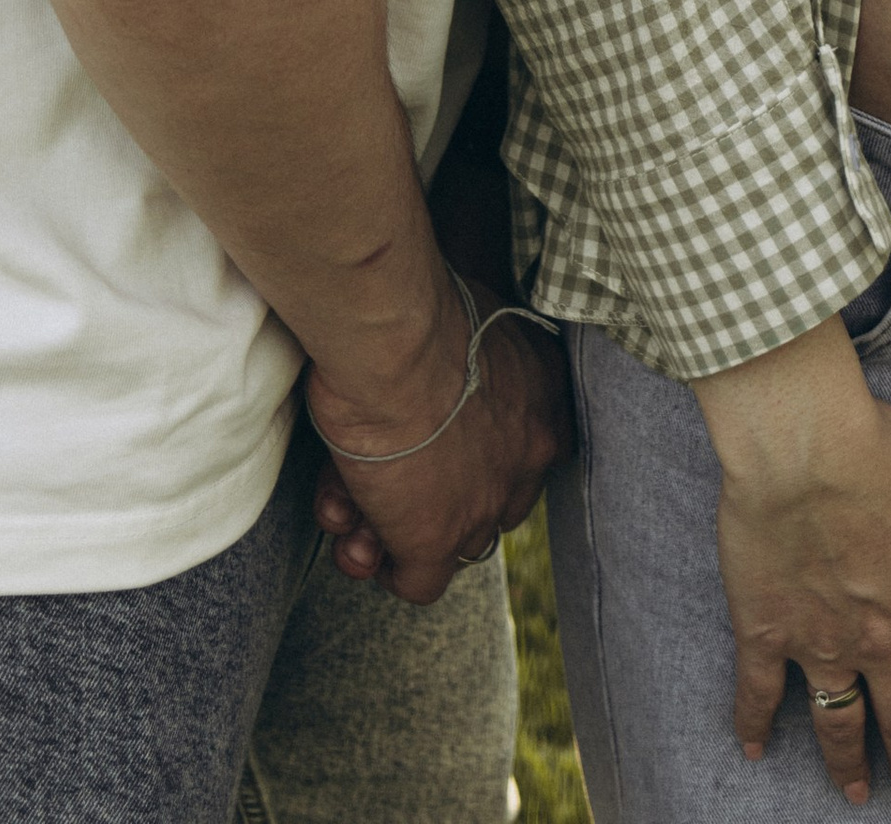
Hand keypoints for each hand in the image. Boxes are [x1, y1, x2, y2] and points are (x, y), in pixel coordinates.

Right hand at [306, 281, 569, 603]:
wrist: (392, 342)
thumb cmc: (419, 309)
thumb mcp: (470, 315)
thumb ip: (473, 353)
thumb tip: (444, 370)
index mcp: (542, 399)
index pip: (522, 449)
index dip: (468, 454)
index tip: (432, 442)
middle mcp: (526, 459)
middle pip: (482, 498)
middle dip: (430, 496)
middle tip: (385, 475)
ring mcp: (483, 507)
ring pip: (445, 541)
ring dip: (391, 527)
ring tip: (348, 500)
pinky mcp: (435, 542)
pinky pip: (416, 581)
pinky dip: (381, 563)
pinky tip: (352, 530)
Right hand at [696, 320, 890, 811]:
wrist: (803, 445)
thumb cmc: (884, 456)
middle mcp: (879, 638)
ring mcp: (819, 641)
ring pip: (839, 720)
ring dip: (849, 763)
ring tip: (855, 794)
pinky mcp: (764, 629)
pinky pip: (759, 690)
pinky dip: (754, 723)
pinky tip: (754, 750)